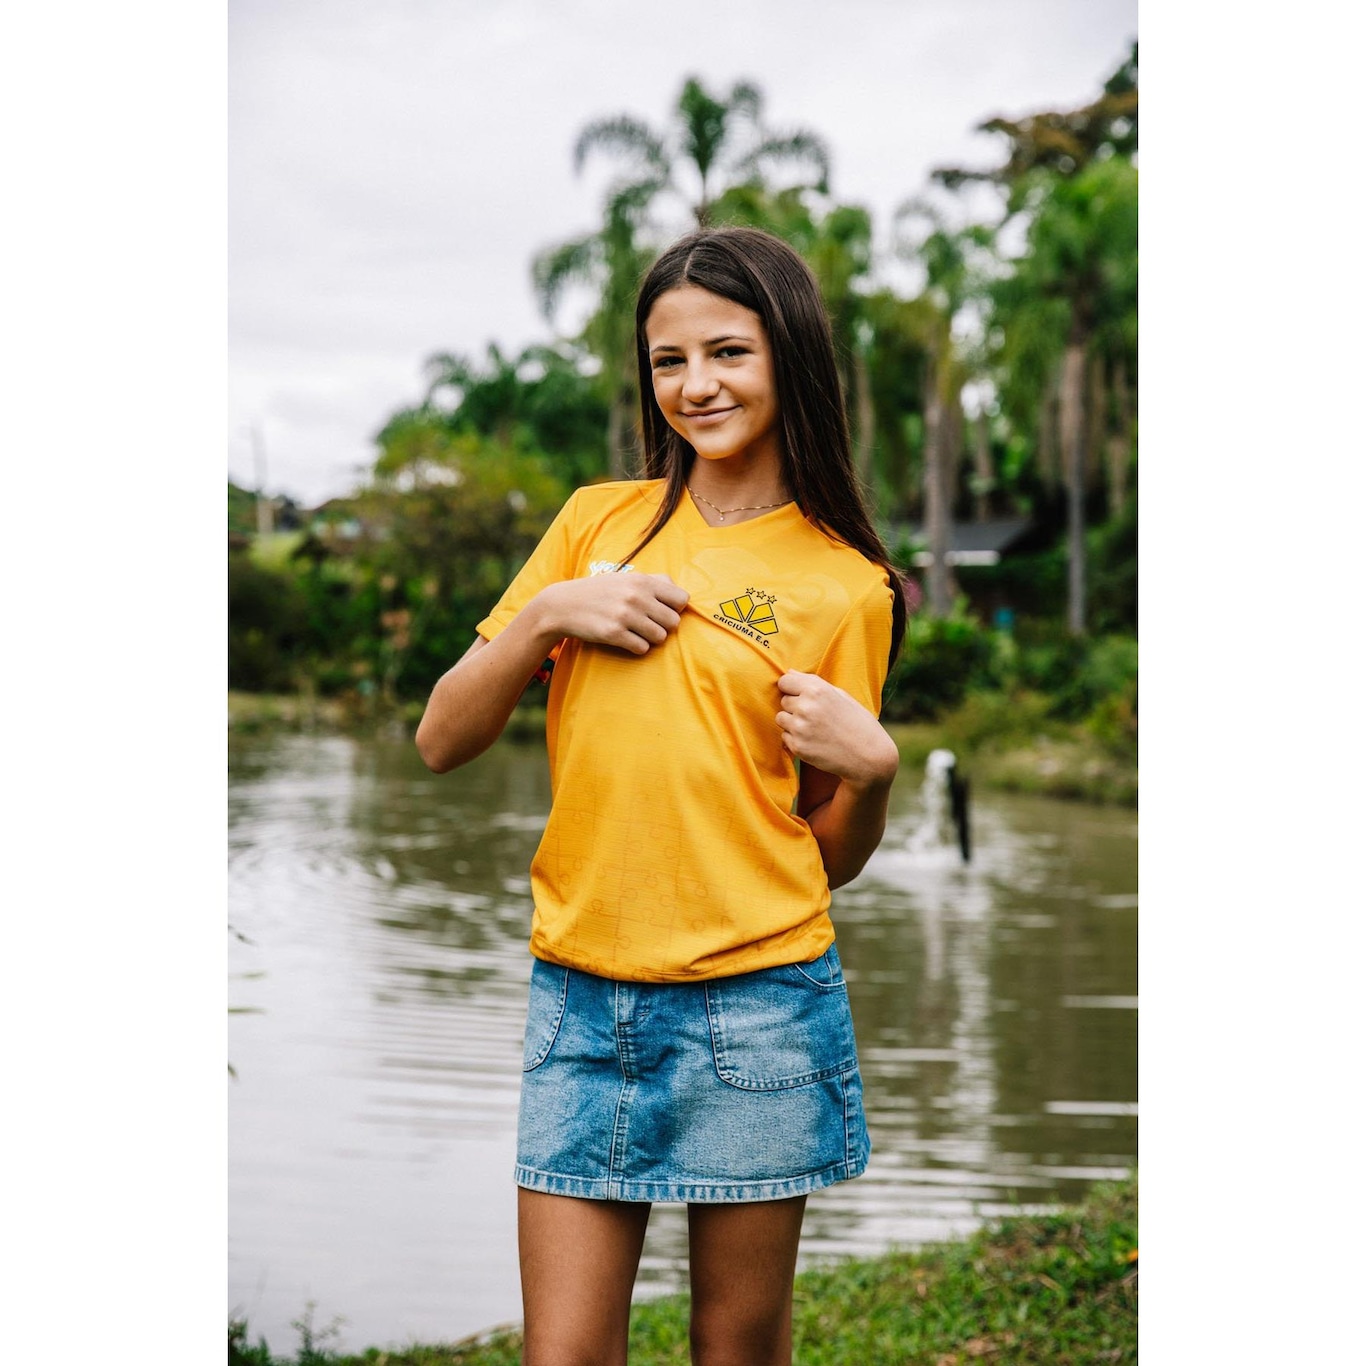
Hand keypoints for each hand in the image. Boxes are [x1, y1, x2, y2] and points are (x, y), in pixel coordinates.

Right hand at [536, 573, 689, 654]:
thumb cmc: (600, 592)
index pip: (682, 598)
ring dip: (651, 638)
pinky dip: (637, 647)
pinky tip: (626, 640)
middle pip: (674, 622)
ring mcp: (625, 615)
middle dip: (664, 626)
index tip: (663, 611)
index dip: (675, 608)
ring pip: (660, 637)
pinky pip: (642, 648)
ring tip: (637, 632)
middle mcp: (636, 596)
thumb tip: (680, 593)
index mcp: (642, 581)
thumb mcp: (625, 578)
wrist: (563, 605)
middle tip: (649, 625)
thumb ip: (654, 582)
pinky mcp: (614, 633)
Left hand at [775, 671, 898, 787]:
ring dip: (792, 723)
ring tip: (815, 729)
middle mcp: (806, 707)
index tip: (801, 695)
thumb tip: (789, 671)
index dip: (792, 688)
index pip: (784, 681)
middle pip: (783, 701)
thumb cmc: (857, 722)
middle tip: (816, 716)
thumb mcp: (841, 695)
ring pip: (781, 719)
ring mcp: (800, 728)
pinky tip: (815, 741)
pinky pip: (785, 737)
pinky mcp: (798, 747)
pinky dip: (795, 739)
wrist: (869, 756)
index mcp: (817, 690)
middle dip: (795, 707)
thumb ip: (813, 682)